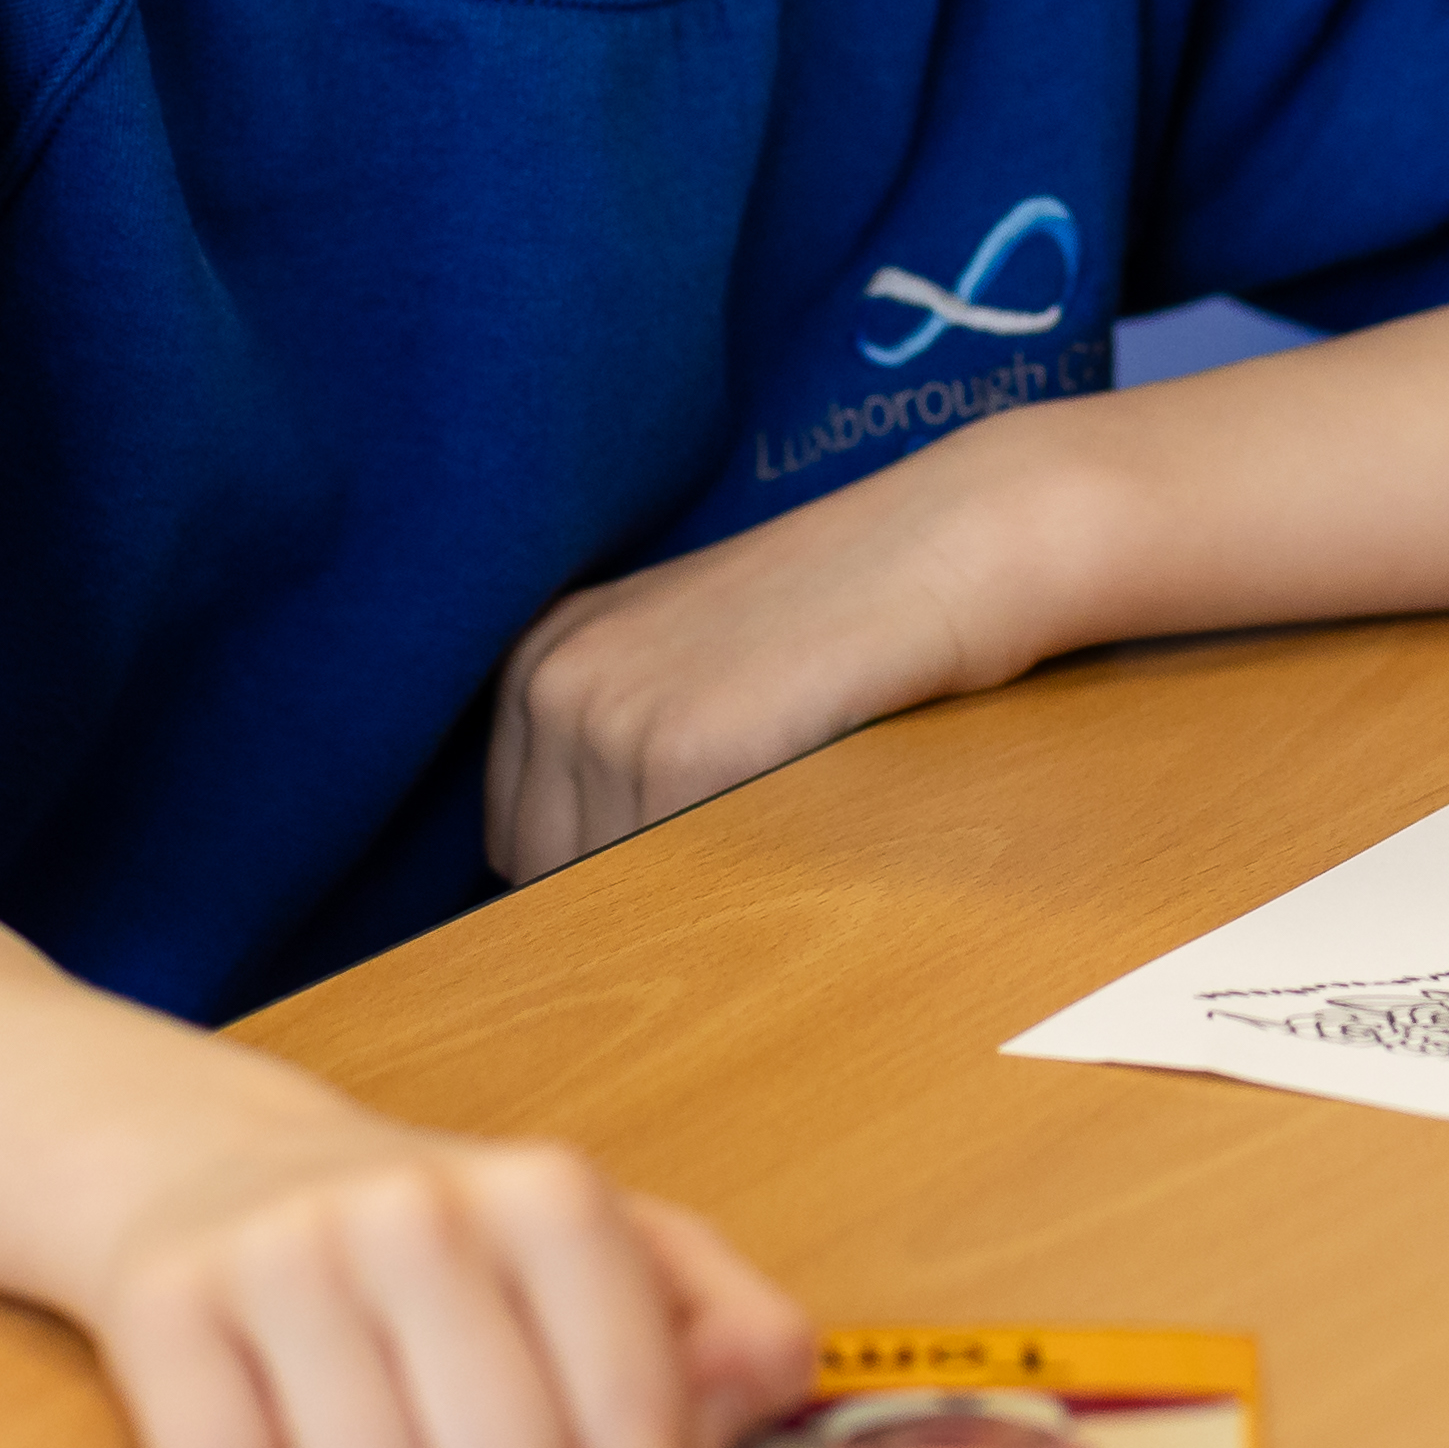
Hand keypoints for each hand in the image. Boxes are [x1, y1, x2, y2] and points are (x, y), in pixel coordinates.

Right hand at [66, 1081, 816, 1447]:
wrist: (211, 1159)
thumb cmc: (442, 1242)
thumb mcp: (611, 1254)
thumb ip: (727, 1327)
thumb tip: (770, 1391)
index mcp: (549, 1193)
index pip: (640, 1434)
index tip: (588, 1426)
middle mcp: (416, 1209)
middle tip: (455, 1419)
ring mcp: (282, 1254)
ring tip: (361, 1411)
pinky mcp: (158, 1310)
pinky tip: (268, 1409)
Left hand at [488, 413, 1080, 882]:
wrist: (936, 553)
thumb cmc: (828, 617)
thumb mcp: (677, 658)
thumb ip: (606, 744)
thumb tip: (556, 878)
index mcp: (539, 658)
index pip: (512, 838)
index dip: (592, 866)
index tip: (681, 843)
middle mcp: (551, 681)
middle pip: (540, 874)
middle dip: (621, 886)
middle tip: (736, 836)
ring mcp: (607, 716)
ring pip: (599, 894)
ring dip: (675, 894)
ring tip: (769, 812)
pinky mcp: (680, 755)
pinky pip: (665, 884)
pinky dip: (721, 890)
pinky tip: (785, 819)